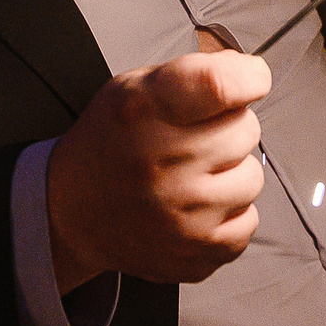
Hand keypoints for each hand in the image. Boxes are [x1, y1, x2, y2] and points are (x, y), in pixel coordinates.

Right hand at [46, 48, 270, 290]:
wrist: (72, 213)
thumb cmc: (111, 141)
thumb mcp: (133, 87)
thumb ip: (194, 72)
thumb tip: (253, 74)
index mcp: (144, 111)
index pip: (222, 84)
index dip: (250, 78)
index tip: (250, 80)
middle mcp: (162, 163)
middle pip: (247, 129)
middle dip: (228, 128)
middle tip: (194, 138)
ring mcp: (182, 215)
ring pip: (253, 177)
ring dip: (230, 173)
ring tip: (192, 175)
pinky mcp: (197, 253)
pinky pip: (249, 221)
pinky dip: (229, 213)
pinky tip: (196, 206)